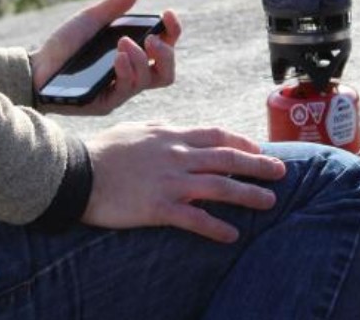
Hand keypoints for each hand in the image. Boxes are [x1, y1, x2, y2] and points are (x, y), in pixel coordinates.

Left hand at [30, 0, 180, 115]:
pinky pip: (127, 91)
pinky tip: (117, 57)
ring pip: (150, 81)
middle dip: (166, 53)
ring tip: (123, 42)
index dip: (173, 31)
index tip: (168, 14)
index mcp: (133, 54)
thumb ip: (115, 5)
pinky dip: (127, 70)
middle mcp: (131, 74)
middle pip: (167, 72)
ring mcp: (120, 91)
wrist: (36, 67)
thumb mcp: (91, 20)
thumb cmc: (65, 45)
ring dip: (141, 58)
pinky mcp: (105, 103)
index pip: (165, 47)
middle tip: (151, 38)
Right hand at [82, 123, 286, 242]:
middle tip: (282, 171)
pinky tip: (232, 235)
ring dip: (248, 195)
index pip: (216, 135)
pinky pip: (195, 219)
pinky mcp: (159, 208)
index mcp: (172, 135)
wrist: (77, 172)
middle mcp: (177, 155)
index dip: (241, 142)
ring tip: (269, 202)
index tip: (259, 149)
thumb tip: (174, 125)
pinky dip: (216, 227)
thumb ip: (160, 128)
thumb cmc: (104, 150)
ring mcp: (170, 181)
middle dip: (258, 165)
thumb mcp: (136, 129)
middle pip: (227, 158)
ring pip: (220, 186)